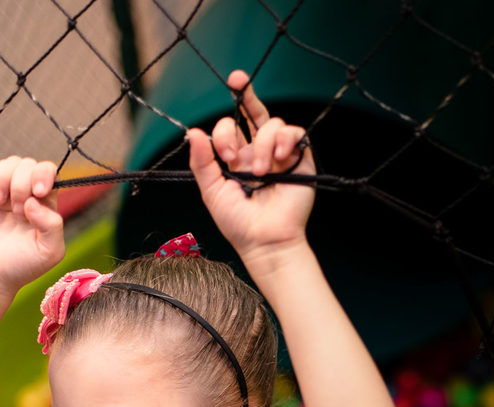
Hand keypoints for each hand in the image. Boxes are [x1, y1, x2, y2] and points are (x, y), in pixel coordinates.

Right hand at [0, 157, 65, 297]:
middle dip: (23, 184)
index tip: (38, 193)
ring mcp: (6, 191)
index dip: (44, 176)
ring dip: (5, 180)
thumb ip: (52, 226)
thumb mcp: (49, 252)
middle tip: (17, 212)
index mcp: (47, 205)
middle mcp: (28, 194)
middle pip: (30, 165)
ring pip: (10, 162)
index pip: (51, 174)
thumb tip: (34, 202)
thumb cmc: (22, 266)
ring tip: (0, 204)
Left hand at [188, 70, 314, 276]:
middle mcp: (258, 152)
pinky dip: (284, 140)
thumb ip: (202, 162)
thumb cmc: (238, 222)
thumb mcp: (211, 190)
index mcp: (237, 158)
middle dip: (245, 93)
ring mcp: (279, 155)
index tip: (225, 154)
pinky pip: (295, 133)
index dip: (225, 132)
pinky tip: (277, 159)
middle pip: (253, 113)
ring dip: (263, 143)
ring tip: (261, 171)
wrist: (265, 240)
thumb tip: (194, 131)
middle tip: (237, 78)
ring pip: (272, 124)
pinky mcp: (300, 160)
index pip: (230, 128)